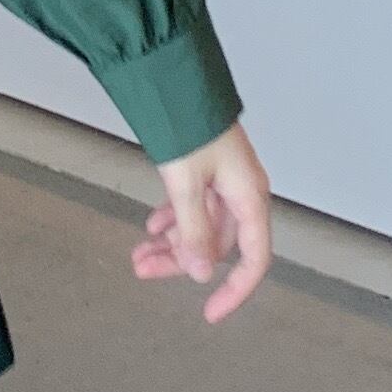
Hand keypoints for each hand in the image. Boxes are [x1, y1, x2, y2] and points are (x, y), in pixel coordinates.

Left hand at [132, 116, 270, 321]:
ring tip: (139, 253)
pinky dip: (173, 219)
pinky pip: (193, 206)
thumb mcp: (186, 183)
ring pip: (201, 227)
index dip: (234, 290)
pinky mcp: (207, 171)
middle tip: (145, 271)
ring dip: (171, 242)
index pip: (253, 259)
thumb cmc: (190, 123)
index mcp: (249, 196)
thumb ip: (194, 232)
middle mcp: (241, 192)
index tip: (211, 311)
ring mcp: (223, 181)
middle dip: (181, 261)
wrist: (177, 80)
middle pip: (218, 245)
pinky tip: (152, 226)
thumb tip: (199, 274)